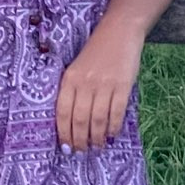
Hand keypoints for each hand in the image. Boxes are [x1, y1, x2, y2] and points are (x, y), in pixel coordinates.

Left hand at [55, 23, 142, 151]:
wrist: (119, 32)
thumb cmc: (96, 53)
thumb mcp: (76, 68)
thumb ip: (73, 90)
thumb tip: (73, 122)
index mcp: (69, 79)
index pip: (62, 112)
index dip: (64, 133)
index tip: (66, 147)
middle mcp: (84, 83)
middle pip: (79, 120)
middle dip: (80, 140)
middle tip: (82, 152)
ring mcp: (104, 85)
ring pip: (98, 120)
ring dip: (97, 138)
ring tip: (97, 147)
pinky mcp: (122, 85)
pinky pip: (116, 112)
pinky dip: (113, 127)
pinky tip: (111, 134)